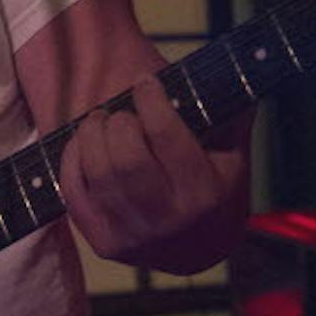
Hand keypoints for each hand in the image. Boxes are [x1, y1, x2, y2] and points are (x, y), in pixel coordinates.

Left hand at [59, 73, 242, 268]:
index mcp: (205, 193)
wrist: (202, 252)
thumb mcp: (234, 153)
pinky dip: (72, 161)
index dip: (150, 100)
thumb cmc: (219, 188)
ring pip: (98, 174)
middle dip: (118, 123)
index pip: (166, 136)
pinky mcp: (105, 244)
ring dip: (91, 136)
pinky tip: (84, 144)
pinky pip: (74, 194)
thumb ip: (231, 113)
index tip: (144, 82)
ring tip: (99, 122)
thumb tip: (242, 63)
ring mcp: (134, 237)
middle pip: (127, 158)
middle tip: (119, 112)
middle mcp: (169, 219)